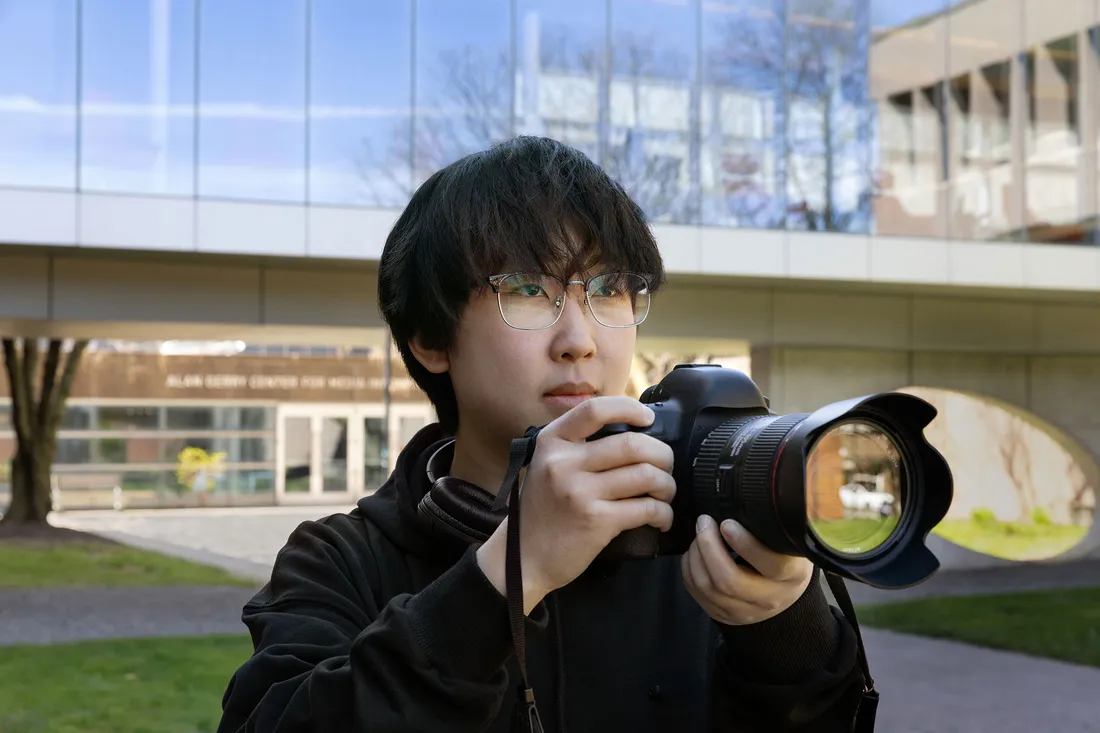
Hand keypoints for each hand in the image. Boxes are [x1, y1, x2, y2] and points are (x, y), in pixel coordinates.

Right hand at [477, 396, 676, 612]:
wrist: (523, 558)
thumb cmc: (544, 511)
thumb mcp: (548, 466)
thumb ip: (579, 446)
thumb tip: (632, 431)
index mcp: (552, 442)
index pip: (595, 410)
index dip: (629, 408)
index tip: (649, 418)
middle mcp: (563, 462)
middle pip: (632, 444)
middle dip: (662, 455)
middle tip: (666, 466)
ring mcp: (580, 492)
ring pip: (646, 475)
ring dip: (666, 485)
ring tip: (665, 493)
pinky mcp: (596, 521)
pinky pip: (646, 508)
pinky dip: (663, 513)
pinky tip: (661, 518)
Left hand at [682, 515, 812, 625]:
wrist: (785, 592)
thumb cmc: (785, 555)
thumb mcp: (789, 540)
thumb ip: (772, 525)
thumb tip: (745, 496)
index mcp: (791, 576)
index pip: (770, 565)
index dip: (744, 544)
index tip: (727, 523)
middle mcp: (769, 599)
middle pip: (728, 581)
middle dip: (708, 547)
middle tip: (704, 522)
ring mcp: (745, 612)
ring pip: (708, 587)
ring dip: (695, 556)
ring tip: (699, 535)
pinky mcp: (725, 616)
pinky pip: (697, 593)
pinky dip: (689, 569)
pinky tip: (694, 553)